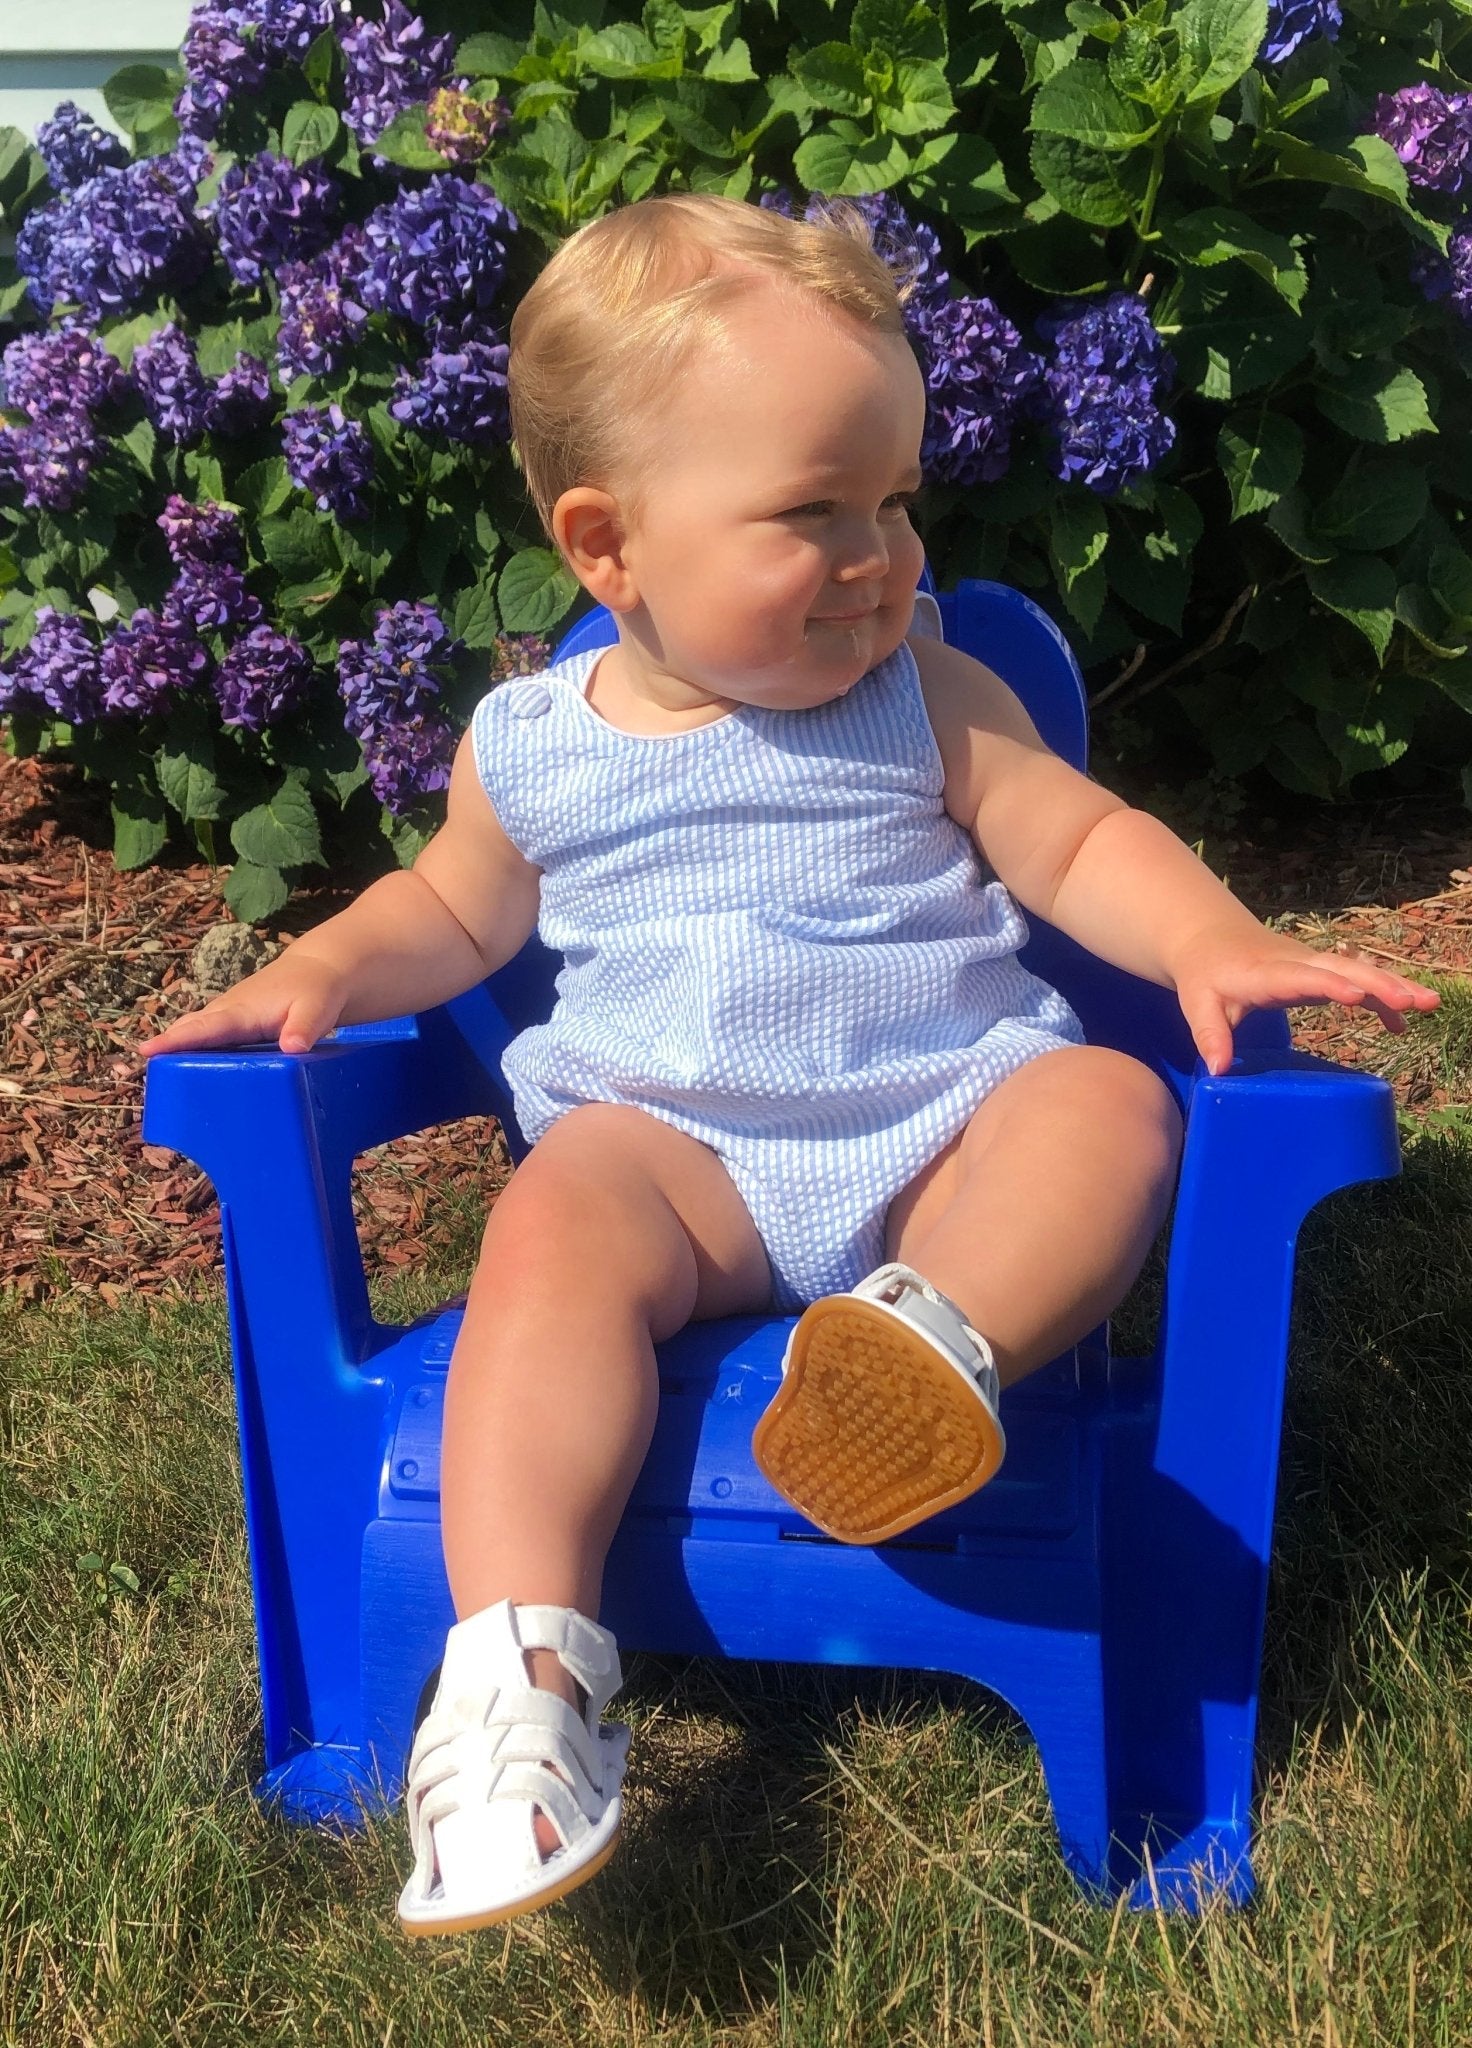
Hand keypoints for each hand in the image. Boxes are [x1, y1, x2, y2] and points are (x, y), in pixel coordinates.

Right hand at [136, 948, 348, 1059]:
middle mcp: (227, 1012)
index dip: (176, 1040)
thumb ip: (305, 1027)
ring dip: (176, 1053)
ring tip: (159, 1086)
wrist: (318, 971)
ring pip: (195, 1033)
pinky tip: (189, 1077)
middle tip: (145, 1078)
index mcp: (242, 1011)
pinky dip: (192, 1051)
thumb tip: (292, 1047)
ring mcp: (229, 1017)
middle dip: (167, 1050)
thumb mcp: (317, 1008)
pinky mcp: (234, 1025)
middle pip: (190, 1030)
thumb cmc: (317, 990)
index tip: (147, 1051)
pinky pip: (207, 1038)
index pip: (205, 1027)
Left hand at [1171, 924, 1440, 1076]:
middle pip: (1343, 969)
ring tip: (1428, 1004)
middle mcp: (1296, 962)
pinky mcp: (1320, 971)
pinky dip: (1380, 999)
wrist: (1211, 939)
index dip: (1328, 984)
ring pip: (1358, 971)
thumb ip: (1209, 1035)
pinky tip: (1401, 1022)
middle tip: (1413, 1001)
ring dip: (1393, 986)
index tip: (1355, 996)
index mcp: (1266, 971)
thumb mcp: (1197, 1004)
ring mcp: (1312, 964)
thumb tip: (1219, 1069)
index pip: (1301, 976)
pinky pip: (1357, 982)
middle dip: (1378, 984)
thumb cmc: (1205, 975)